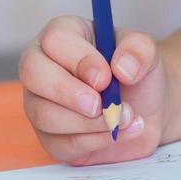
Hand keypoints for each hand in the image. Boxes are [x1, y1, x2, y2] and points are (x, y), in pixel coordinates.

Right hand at [19, 15, 171, 165]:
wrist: (147, 109)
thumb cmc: (136, 73)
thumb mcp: (146, 52)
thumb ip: (139, 49)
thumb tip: (122, 67)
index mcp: (64, 36)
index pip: (56, 39)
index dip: (80, 59)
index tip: (107, 77)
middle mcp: (43, 67)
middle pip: (33, 73)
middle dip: (69, 92)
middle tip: (100, 105)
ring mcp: (41, 103)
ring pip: (45, 114)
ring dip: (89, 122)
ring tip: (126, 117)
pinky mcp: (51, 138)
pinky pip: (62, 143)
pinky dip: (96, 140)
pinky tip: (122, 131)